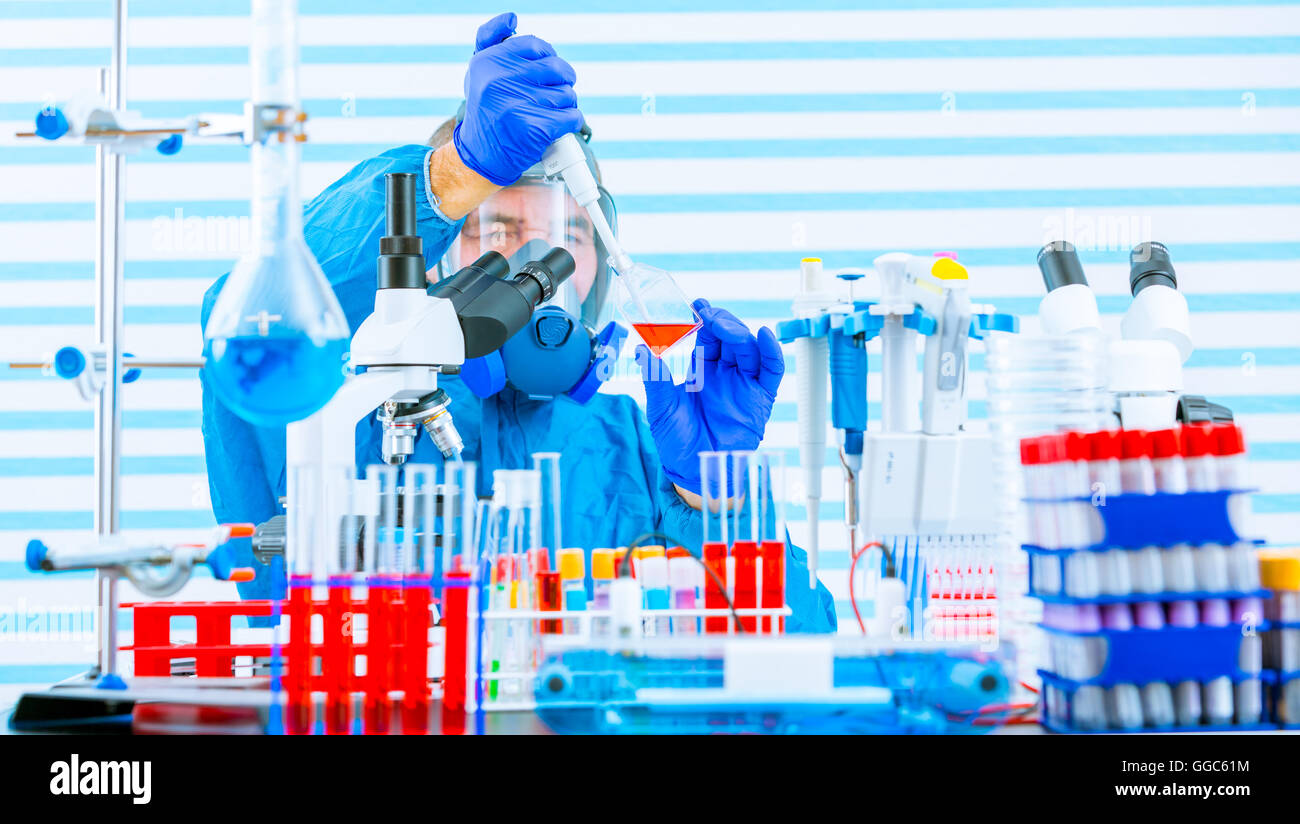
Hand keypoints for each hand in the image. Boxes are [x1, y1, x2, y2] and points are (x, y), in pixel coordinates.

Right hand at [453, 12, 583, 185]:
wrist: (479, 156)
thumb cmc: (486, 110)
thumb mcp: (479, 70)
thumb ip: (492, 38)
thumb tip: (512, 17)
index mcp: (489, 61)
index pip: (536, 46)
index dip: (548, 58)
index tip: (545, 73)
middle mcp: (500, 80)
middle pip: (557, 69)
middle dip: (561, 82)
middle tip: (553, 95)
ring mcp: (517, 105)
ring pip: (567, 94)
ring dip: (565, 105)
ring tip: (549, 114)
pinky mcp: (534, 129)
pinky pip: (571, 117)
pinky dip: (571, 123)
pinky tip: (557, 128)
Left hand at [639, 299, 784, 495]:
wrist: (695, 472)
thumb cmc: (677, 441)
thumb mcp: (661, 408)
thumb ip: (655, 378)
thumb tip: (641, 348)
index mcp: (702, 370)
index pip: (706, 336)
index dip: (703, 318)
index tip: (695, 305)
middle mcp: (725, 373)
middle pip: (730, 337)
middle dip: (720, 321)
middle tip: (706, 315)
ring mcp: (744, 384)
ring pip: (749, 348)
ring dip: (739, 332)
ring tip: (723, 326)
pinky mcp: (761, 398)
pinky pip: (772, 370)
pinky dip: (772, 351)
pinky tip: (764, 336)